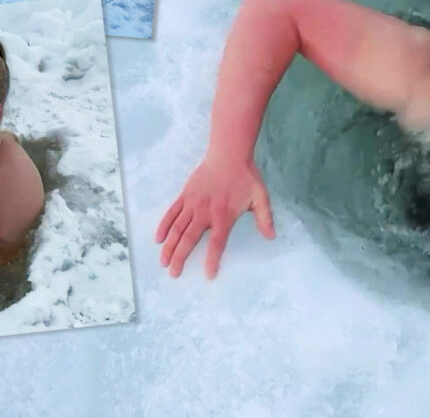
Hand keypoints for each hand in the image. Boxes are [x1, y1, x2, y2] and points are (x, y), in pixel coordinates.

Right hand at [155, 154, 274, 278]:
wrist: (229, 154)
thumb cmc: (246, 177)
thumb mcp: (260, 197)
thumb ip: (265, 218)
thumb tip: (271, 237)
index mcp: (223, 216)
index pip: (216, 243)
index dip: (212, 260)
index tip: (208, 275)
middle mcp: (205, 212)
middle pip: (189, 239)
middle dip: (180, 258)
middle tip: (174, 274)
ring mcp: (192, 204)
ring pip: (177, 228)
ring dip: (169, 246)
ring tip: (163, 262)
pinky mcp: (185, 195)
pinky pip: (171, 213)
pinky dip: (164, 226)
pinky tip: (159, 239)